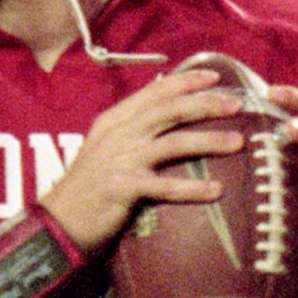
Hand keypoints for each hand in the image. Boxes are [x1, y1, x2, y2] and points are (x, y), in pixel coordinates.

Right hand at [46, 62, 242, 253]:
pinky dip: (192, 188)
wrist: (59, 221)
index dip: (186, 81)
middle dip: (206, 104)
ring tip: (237, 142)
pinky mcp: (124, 188)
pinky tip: (216, 190)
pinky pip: (166, 187)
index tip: (214, 77)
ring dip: (209, 141)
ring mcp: (121, 160)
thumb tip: (163, 111)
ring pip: (173, 143)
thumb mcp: (105, 147)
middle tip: (236, 104)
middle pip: (169, 110)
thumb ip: (130, 128)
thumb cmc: (87, 185)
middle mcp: (119, 134)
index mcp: (114, 120)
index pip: (154, 91)